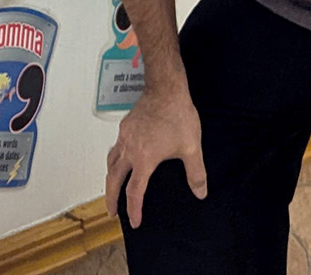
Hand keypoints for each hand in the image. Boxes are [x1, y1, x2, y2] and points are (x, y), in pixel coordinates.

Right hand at [105, 88, 207, 227]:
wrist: (165, 89)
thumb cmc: (178, 116)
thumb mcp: (191, 148)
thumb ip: (196, 174)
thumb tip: (200, 193)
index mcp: (144, 160)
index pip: (134, 191)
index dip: (134, 209)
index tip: (134, 221)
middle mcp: (129, 150)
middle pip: (113, 179)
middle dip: (111, 198)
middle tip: (112, 212)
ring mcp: (124, 137)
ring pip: (110, 162)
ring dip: (110, 178)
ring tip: (112, 187)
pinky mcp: (125, 126)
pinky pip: (115, 148)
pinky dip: (115, 159)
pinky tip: (122, 158)